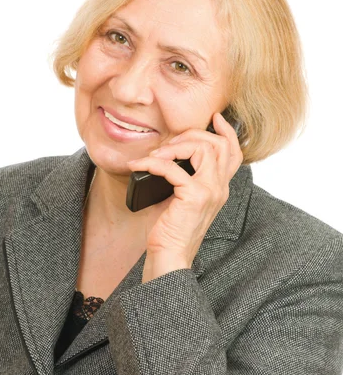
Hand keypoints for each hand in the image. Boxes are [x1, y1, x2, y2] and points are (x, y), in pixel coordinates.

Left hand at [126, 113, 243, 283]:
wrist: (170, 257)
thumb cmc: (172, 230)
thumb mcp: (182, 198)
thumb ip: (185, 177)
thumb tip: (169, 153)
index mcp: (219, 188)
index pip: (234, 153)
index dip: (227, 132)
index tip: (216, 117)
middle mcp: (220, 188)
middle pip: (218, 144)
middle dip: (192, 134)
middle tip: (169, 142)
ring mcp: (210, 192)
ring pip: (203, 149)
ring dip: (174, 146)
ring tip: (155, 156)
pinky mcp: (193, 197)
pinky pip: (173, 167)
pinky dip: (154, 162)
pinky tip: (140, 166)